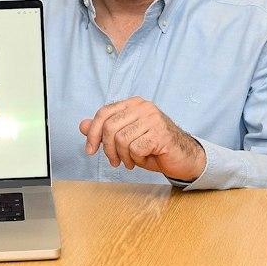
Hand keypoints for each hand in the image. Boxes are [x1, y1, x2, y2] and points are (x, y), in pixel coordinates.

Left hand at [79, 97, 205, 181]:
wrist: (183, 158)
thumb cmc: (154, 147)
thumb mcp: (125, 138)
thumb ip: (105, 131)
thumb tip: (82, 125)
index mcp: (133, 104)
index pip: (103, 113)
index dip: (92, 133)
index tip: (90, 150)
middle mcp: (143, 107)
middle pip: (110, 127)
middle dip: (108, 149)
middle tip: (115, 161)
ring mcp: (153, 119)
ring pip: (121, 140)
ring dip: (124, 156)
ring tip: (132, 161)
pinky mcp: (160, 134)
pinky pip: (135, 149)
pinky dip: (137, 159)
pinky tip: (145, 159)